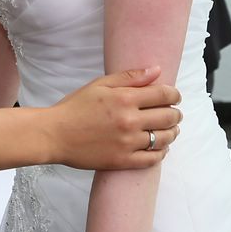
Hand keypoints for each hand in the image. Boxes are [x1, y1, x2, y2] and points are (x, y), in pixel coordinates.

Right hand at [48, 67, 181, 170]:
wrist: (54, 134)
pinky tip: (160, 148)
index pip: (164, 95)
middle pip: (168, 117)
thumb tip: (157, 70)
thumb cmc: (75, 106)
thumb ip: (130, 77)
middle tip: (175, 113)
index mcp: (125, 98)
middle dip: (176, 114)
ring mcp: (127, 143)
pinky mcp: (123, 161)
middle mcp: (129, 121)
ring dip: (172, 133)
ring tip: (171, 130)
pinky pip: (152, 159)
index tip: (175, 97)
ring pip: (164, 139)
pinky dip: (161, 153)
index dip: (174, 95)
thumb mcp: (100, 84)